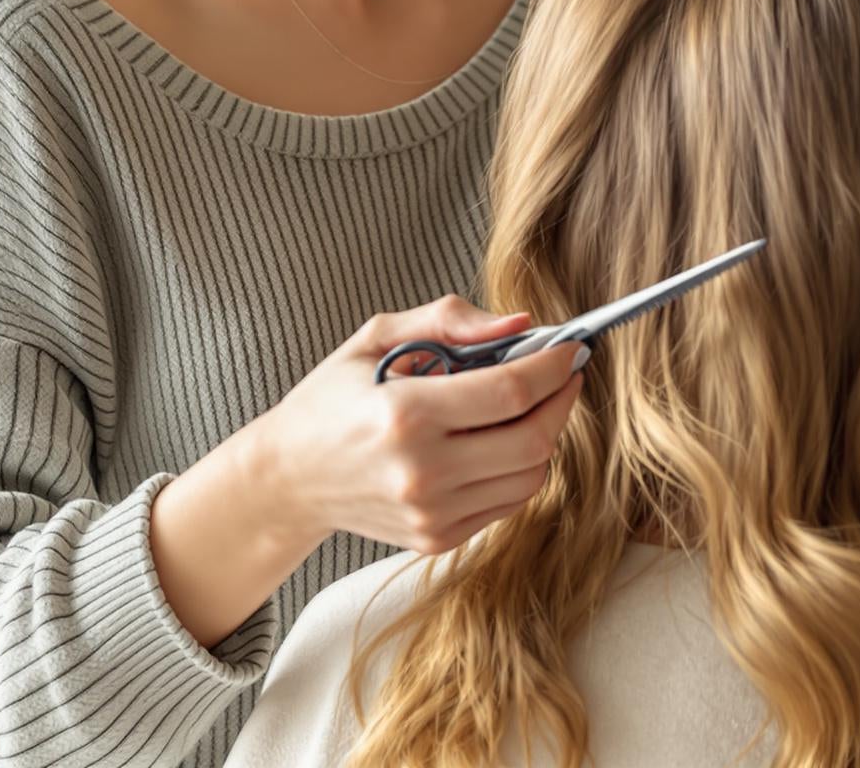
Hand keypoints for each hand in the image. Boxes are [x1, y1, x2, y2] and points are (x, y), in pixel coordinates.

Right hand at [150, 295, 584, 645]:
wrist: (288, 479)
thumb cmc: (332, 399)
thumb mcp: (375, 338)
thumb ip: (448, 320)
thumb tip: (520, 323)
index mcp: (405, 413)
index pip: (511, 390)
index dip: (554, 365)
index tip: (570, 346)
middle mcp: (421, 472)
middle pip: (533, 439)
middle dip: (562, 400)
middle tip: (564, 373)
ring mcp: (431, 514)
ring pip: (531, 476)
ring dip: (546, 435)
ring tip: (530, 404)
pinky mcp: (436, 539)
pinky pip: (508, 502)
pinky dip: (520, 468)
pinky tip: (500, 440)